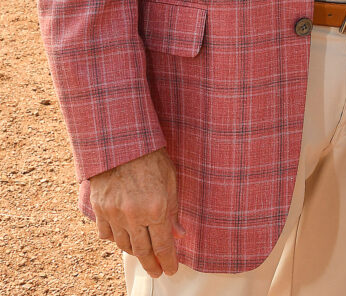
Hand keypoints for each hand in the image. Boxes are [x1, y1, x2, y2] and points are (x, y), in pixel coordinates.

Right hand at [89, 148, 184, 276]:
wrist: (123, 141)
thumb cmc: (152, 157)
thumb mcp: (171, 180)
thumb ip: (174, 210)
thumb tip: (179, 235)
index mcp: (156, 207)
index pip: (163, 246)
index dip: (168, 261)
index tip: (170, 269)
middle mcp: (134, 214)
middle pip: (143, 252)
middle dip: (152, 265)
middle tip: (157, 272)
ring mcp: (114, 213)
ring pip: (124, 245)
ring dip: (135, 252)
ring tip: (144, 254)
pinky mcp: (100, 208)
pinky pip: (107, 234)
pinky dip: (116, 239)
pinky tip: (124, 237)